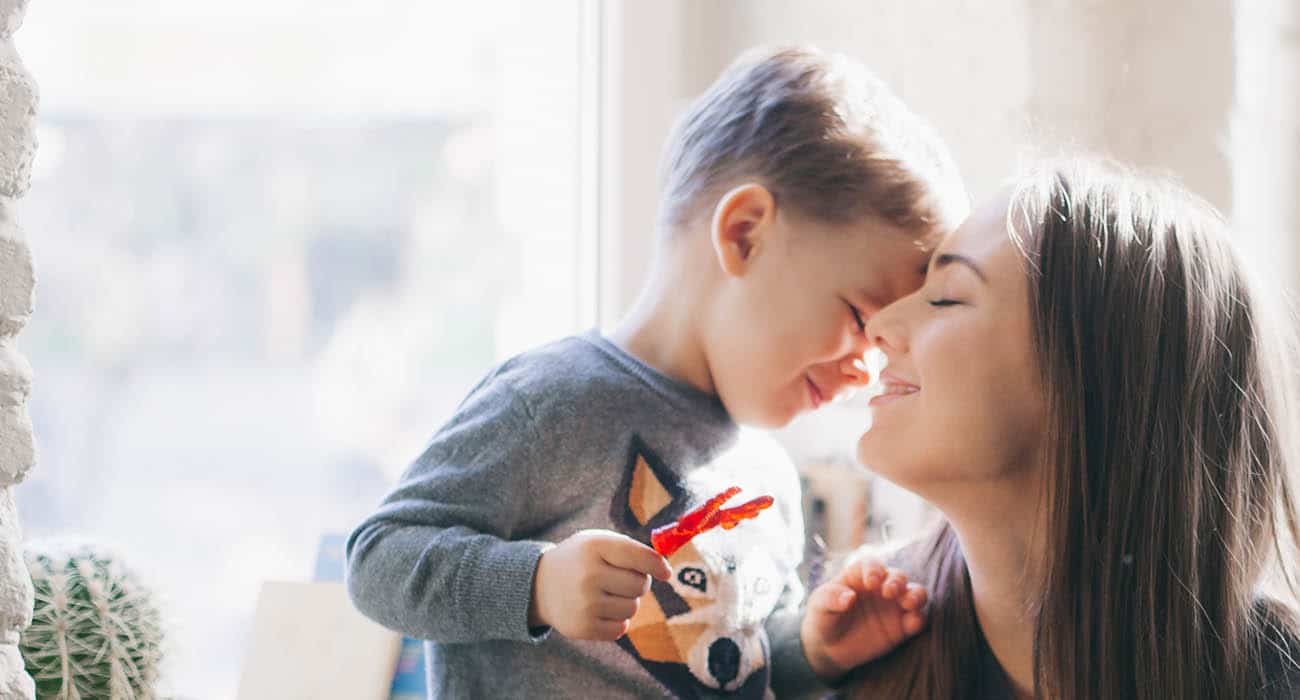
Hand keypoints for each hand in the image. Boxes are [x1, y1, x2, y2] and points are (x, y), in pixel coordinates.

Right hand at [528, 529, 671, 640]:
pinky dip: (616, 621)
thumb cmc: (581, 560)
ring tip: (606, 594)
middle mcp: (589, 575)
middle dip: (637, 583)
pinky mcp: (582, 627)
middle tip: (619, 579)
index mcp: (594, 546)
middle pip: (640, 585)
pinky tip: (599, 610)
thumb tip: (665, 570)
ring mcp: (585, 603)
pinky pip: (621, 628)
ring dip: (626, 602)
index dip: (657, 566)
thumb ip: (631, 550)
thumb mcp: (598, 542)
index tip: (665, 572)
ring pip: (632, 608)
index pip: (639, 557)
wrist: (540, 585)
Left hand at [801, 558, 927, 681]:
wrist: (829, 648)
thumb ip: (831, 598)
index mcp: (860, 575)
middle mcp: (881, 587)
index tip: (871, 583)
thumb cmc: (823, 618)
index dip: (874, 570)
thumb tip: (848, 597)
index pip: (872, 565)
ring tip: (909, 603)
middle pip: (897, 576)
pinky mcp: (902, 627)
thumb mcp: (819, 606)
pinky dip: (918, 619)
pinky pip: (917, 619)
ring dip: (916, 595)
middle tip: (889, 592)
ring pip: (915, 593)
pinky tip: (912, 623)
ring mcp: (893, 606)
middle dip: (897, 581)